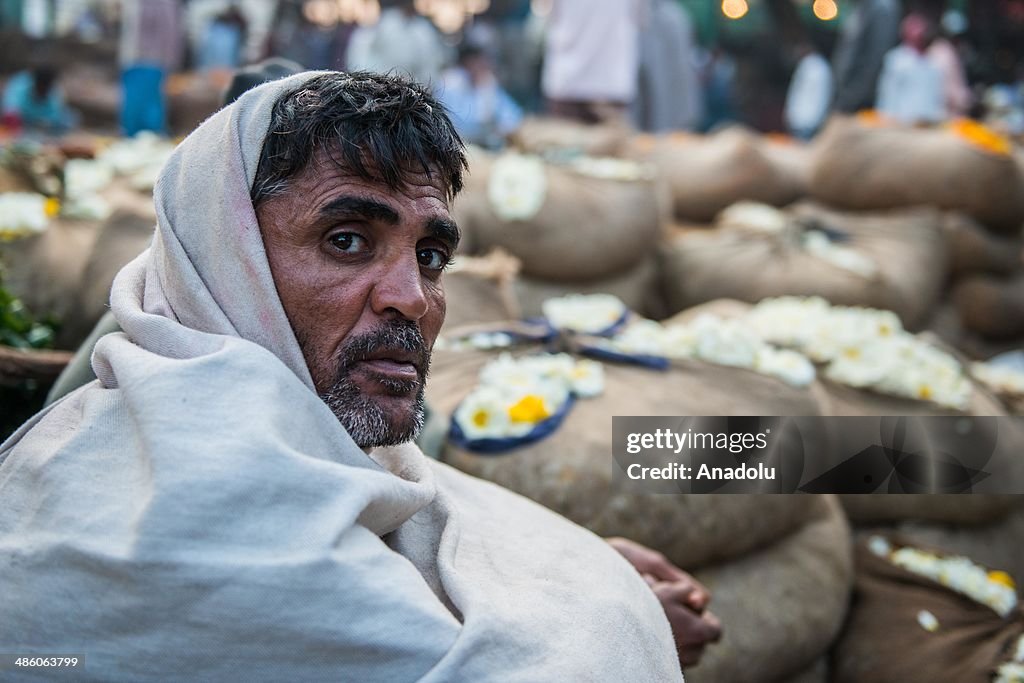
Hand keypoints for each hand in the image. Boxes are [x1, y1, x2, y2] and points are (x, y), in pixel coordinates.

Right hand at [607, 537, 722, 667]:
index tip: (693, 612)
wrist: (617, 630)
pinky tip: (648, 636)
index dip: (706, 620)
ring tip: (657, 625)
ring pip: (686, 653)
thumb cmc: (644, 607)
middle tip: (672, 615)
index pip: (716, 630)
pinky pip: (670, 660)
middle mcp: (691, 653)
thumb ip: (687, 590)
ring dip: (678, 641)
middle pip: (700, 643)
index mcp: (697, 631)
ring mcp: (677, 664)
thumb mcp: (668, 589)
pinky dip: (663, 650)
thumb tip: (699, 598)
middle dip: (691, 629)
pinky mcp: (661, 669)